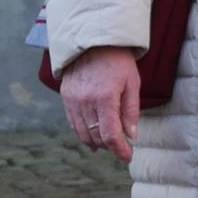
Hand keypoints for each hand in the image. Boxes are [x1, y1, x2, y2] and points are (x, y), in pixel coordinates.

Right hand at [59, 47, 142, 161]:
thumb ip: (131, 110)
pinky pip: (73, 123)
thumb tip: (130, 135)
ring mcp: (72, 100)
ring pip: (83, 133)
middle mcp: (85, 101)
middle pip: (96, 136)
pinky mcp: (65, 98)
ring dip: (96, 142)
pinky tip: (92, 139)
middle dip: (110, 146)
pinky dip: (83, 133)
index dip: (119, 150)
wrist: (93, 41)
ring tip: (108, 145)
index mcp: (105, 97)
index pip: (110, 134)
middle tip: (122, 147)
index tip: (128, 157)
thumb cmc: (118, 60)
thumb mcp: (132, 82)